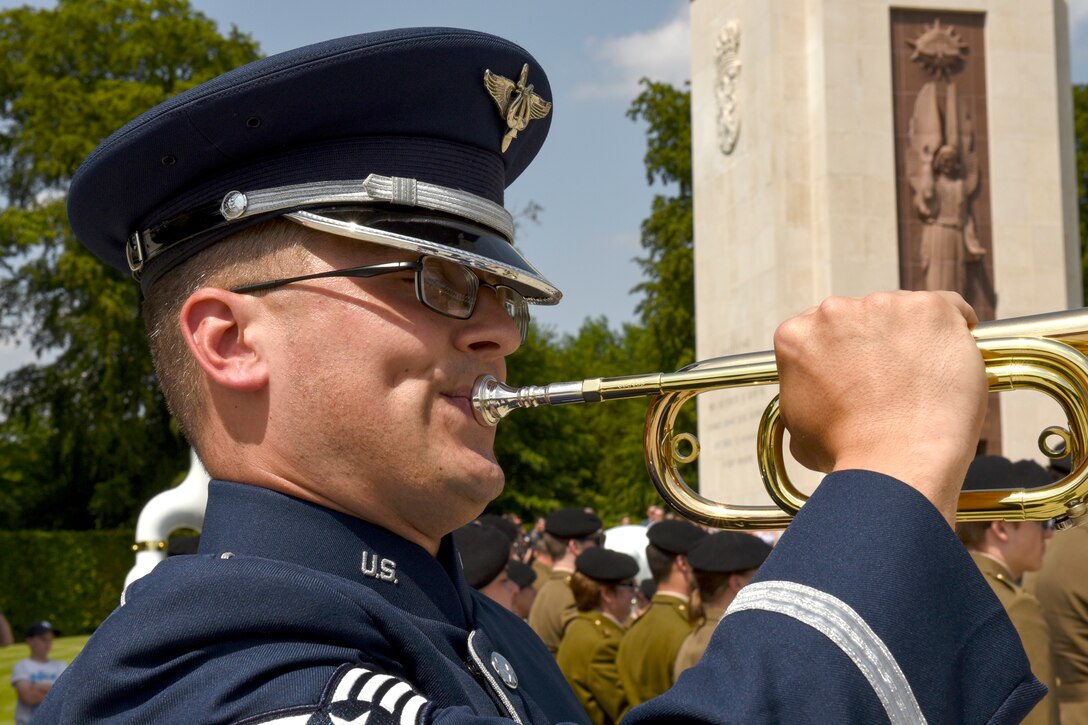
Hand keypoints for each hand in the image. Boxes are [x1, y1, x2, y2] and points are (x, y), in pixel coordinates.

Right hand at [774, 291, 986, 525]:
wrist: (895, 462)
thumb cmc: (848, 452)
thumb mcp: (798, 424)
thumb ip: (804, 392)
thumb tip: (818, 394)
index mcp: (797, 335)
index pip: (821, 331)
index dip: (841, 354)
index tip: (857, 373)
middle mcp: (833, 311)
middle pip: (860, 316)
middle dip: (874, 342)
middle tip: (891, 380)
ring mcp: (883, 306)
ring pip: (902, 312)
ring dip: (911, 337)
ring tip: (922, 379)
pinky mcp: (929, 309)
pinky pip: (949, 308)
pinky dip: (954, 329)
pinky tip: (951, 357)